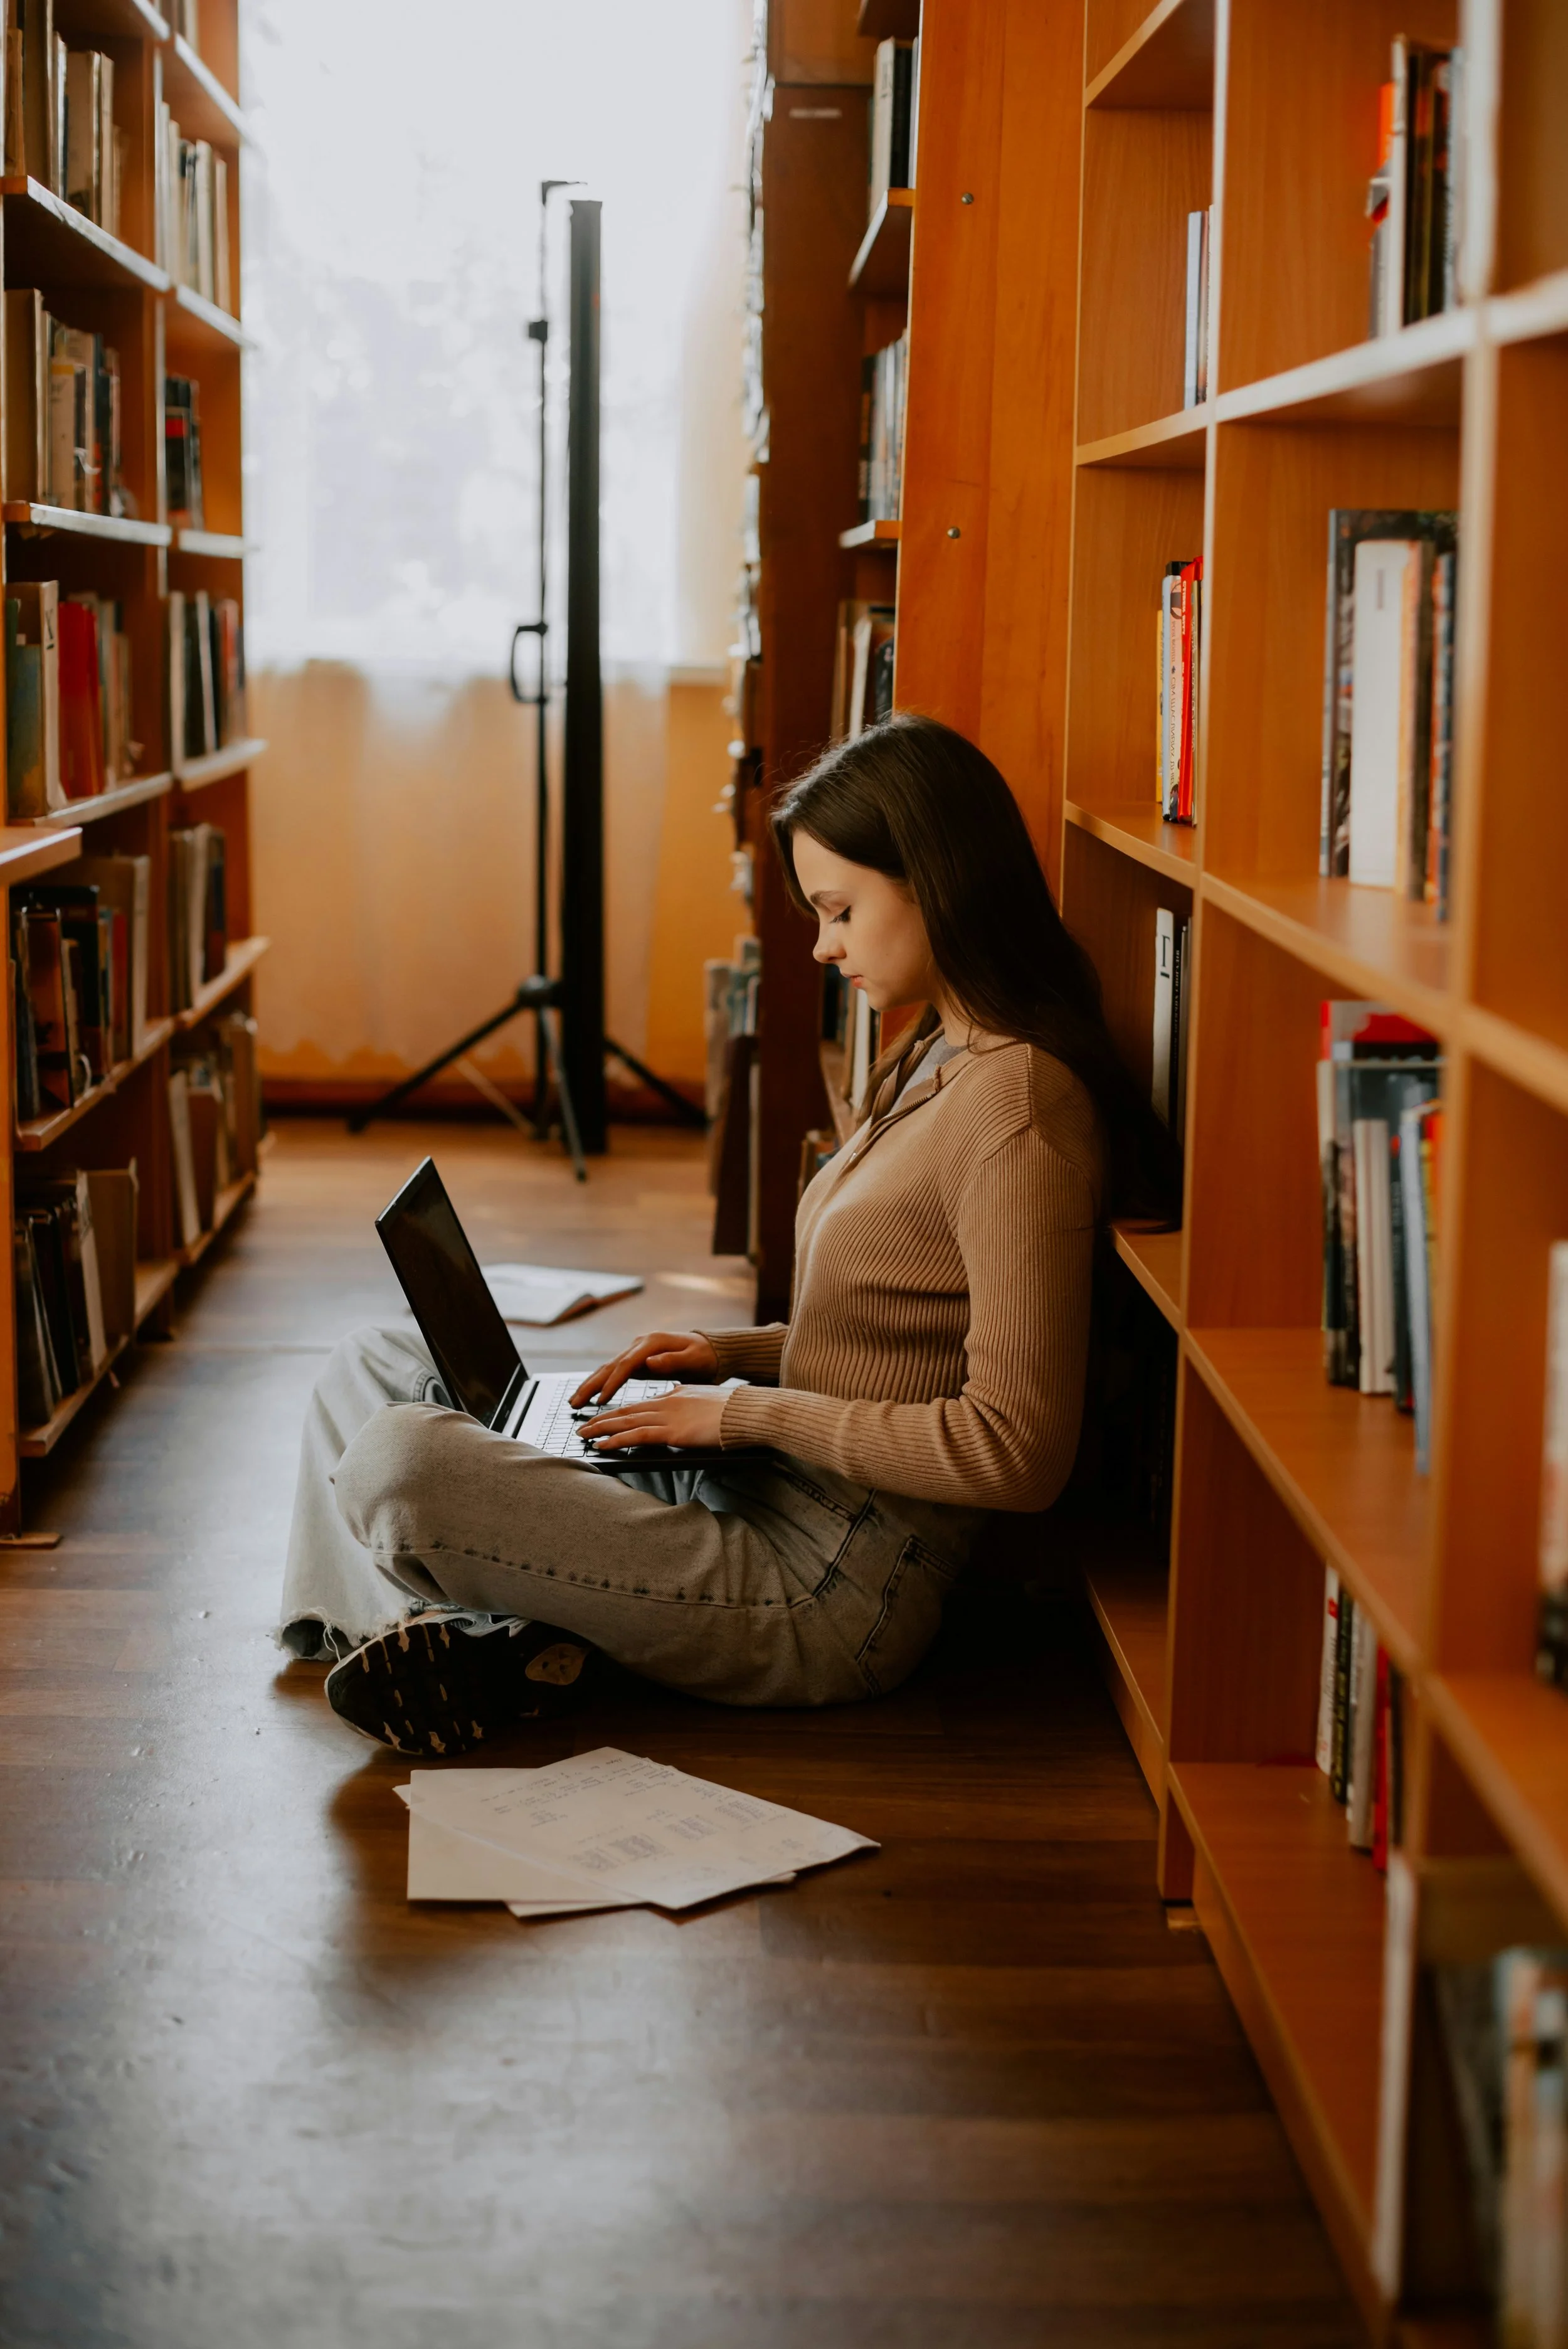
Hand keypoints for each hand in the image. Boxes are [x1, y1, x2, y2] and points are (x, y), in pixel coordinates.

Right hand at [569, 1331, 719, 1409]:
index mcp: (652, 1343)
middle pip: (610, 1366)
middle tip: (573, 1403)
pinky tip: (591, 1396)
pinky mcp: (637, 1360)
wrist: (712, 1349)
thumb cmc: (705, 1356)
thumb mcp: (694, 1358)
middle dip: (590, 1385)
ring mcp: (637, 1351)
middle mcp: (640, 1344)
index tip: (600, 1401)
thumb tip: (650, 1362)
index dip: (612, 1383)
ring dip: (590, 1385)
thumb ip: (672, 1360)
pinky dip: (601, 1384)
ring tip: (574, 1402)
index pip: (626, 1365)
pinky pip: (614, 1373)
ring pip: (608, 1369)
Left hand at [581, 1384, 728, 1452]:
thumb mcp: (706, 1401)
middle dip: (603, 1419)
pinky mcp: (672, 1431)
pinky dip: (616, 1440)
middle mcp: (667, 1402)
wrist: (746, 1412)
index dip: (620, 1412)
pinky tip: (602, 1445)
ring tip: (584, 1436)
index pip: (640, 1404)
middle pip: (627, 1410)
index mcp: (675, 1395)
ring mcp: (668, 1416)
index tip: (605, 1418)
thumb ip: (689, 1402)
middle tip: (584, 1426)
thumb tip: (680, 1402)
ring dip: (601, 1429)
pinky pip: (636, 1435)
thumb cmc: (733, 1411)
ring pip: (626, 1421)